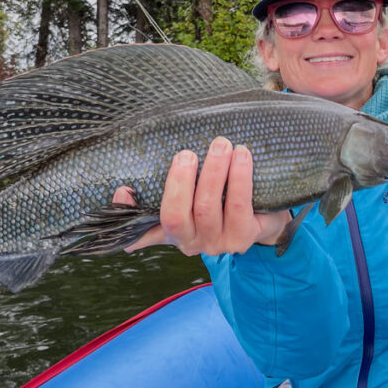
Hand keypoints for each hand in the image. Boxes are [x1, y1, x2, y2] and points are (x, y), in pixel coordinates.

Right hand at [115, 136, 290, 255]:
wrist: (264, 220)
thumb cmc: (222, 203)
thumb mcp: (193, 201)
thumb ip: (170, 192)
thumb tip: (132, 180)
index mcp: (171, 232)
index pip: (139, 231)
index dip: (127, 212)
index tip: (123, 188)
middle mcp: (189, 243)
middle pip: (174, 216)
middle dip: (180, 180)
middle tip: (187, 153)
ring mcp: (215, 243)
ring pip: (206, 206)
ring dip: (213, 171)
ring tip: (221, 144)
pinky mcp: (242, 238)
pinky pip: (237, 204)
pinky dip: (239, 176)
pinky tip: (242, 156)